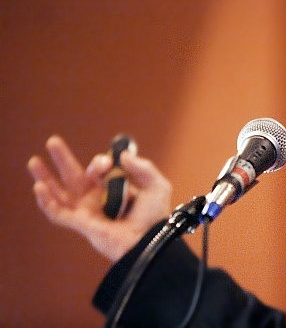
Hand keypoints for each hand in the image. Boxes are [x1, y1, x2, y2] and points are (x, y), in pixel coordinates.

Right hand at [28, 135, 172, 260]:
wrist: (148, 240)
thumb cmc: (154, 217)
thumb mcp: (157, 186)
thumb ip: (143, 168)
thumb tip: (122, 156)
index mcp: (113, 188)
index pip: (99, 169)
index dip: (100, 162)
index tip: (107, 162)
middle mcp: (97, 198)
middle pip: (74, 175)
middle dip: (62, 158)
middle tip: (53, 141)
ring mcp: (86, 210)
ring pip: (59, 192)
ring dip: (45, 177)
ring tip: (33, 161)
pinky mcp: (80, 223)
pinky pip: (57, 212)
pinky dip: (46, 201)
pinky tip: (38, 186)